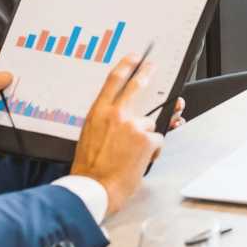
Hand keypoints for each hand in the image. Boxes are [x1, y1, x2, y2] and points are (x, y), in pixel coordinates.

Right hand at [69, 57, 165, 215]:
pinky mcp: (146, 139)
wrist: (93, 188)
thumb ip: (104, 122)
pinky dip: (153, 152)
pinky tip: (139, 161)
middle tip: (152, 67)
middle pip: (137, 87)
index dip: (125, 66)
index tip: (134, 57)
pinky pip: (157, 141)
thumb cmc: (89, 168)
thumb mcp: (88, 137)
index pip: (113, 82)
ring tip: (131, 155)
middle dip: (147, 74)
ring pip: (149, 124)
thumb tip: (118, 118)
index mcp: (98, 113)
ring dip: (146, 139)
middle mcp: (116, 114)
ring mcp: (133, 125)